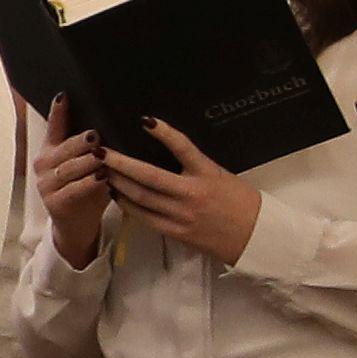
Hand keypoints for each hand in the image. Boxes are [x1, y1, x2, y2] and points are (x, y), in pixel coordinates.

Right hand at [33, 110, 111, 267]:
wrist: (77, 226)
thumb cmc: (87, 190)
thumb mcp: (88, 166)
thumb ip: (92, 147)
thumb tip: (113, 122)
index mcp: (51, 150)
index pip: (54, 126)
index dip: (58, 111)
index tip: (64, 95)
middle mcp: (44, 164)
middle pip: (65, 147)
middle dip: (82, 141)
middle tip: (97, 136)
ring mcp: (46, 184)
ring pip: (70, 168)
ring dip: (88, 162)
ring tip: (103, 158)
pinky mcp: (54, 202)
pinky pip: (73, 189)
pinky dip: (89, 184)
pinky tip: (101, 179)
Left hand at [105, 119, 262, 267]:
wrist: (256, 237)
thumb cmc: (240, 202)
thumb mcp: (221, 175)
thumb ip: (194, 166)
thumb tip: (165, 149)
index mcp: (207, 175)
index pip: (184, 148)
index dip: (165, 133)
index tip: (145, 120)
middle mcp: (192, 194)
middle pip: (148, 176)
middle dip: (120, 163)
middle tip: (100, 151)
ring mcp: (182, 215)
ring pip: (141, 197)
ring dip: (117, 183)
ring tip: (101, 171)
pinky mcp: (177, 232)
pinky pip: (145, 218)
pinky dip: (127, 205)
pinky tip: (116, 195)